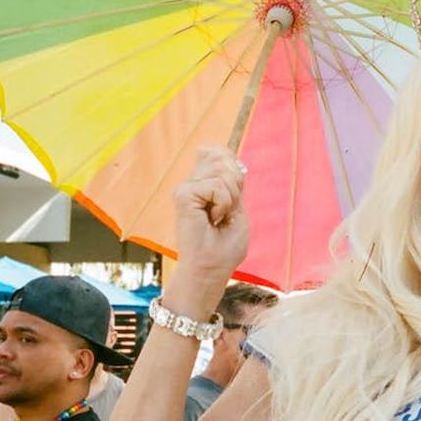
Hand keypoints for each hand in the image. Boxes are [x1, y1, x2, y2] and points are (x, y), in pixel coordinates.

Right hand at [172, 146, 249, 289]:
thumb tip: (209, 149)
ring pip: (223, 172)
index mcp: (204, 186)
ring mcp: (186, 188)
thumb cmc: (224, 248)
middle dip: (235, 188)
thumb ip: (229, 179)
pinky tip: (212, 220)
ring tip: (217, 219)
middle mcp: (192, 184)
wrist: (210, 270)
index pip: (222, 157)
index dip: (235, 172)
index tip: (231, 203)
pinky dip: (224, 204)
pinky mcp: (183, 195)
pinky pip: (217, 186)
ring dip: (230, 199)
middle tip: (224, 215)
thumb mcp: (236, 206)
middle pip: (225, 161)